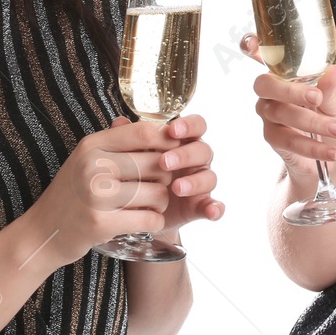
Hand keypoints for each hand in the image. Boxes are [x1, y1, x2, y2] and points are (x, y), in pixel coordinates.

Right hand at [21, 118, 179, 264]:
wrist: (42, 232)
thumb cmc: (73, 194)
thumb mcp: (88, 160)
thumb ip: (119, 143)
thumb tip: (161, 128)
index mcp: (92, 145)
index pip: (144, 132)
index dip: (167, 141)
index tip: (173, 153)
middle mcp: (93, 165)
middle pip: (156, 163)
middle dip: (166, 178)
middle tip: (157, 187)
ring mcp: (96, 194)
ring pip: (158, 193)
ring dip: (161, 203)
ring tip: (150, 206)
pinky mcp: (101, 223)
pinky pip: (150, 218)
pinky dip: (155, 221)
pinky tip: (145, 221)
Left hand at [106, 113, 222, 231]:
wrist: (140, 209)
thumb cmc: (141, 174)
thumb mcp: (135, 156)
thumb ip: (131, 138)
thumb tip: (119, 122)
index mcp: (183, 142)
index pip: (196, 126)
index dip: (188, 125)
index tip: (172, 131)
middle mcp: (196, 160)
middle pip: (202, 150)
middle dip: (184, 155)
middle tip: (164, 162)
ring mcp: (200, 182)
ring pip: (209, 177)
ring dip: (195, 182)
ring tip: (177, 188)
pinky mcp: (201, 205)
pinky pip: (215, 205)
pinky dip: (215, 208)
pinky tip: (212, 212)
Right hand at [239, 34, 335, 184]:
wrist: (333, 152)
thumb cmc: (333, 118)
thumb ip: (329, 88)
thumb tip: (333, 70)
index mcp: (286, 74)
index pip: (262, 56)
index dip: (252, 46)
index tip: (250, 42)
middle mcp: (271, 91)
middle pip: (265, 85)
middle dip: (290, 91)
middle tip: (316, 98)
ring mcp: (268, 114)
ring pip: (281, 114)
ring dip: (313, 122)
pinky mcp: (273, 138)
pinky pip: (290, 141)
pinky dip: (313, 147)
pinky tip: (332, 151)